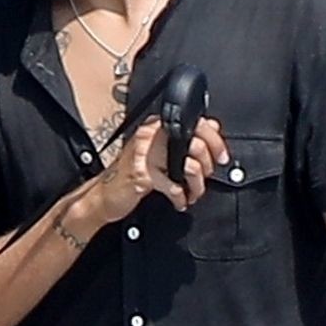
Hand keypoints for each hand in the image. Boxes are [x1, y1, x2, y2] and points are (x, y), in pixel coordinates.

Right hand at [91, 115, 227, 224]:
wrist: (103, 195)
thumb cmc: (131, 175)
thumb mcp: (159, 154)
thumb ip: (182, 141)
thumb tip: (211, 127)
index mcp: (156, 126)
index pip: (194, 123)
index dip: (215, 141)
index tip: (222, 156)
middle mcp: (150, 135)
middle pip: (195, 143)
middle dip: (207, 166)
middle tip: (205, 177)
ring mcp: (144, 154)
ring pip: (187, 165)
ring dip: (196, 185)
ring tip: (193, 193)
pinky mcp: (141, 175)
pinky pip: (172, 186)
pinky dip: (180, 198)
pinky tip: (179, 202)